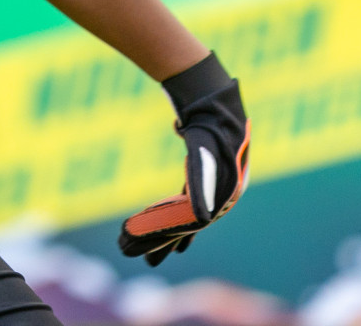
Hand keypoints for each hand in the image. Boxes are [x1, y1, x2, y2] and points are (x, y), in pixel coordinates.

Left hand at [119, 53, 249, 266]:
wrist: (215, 101)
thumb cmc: (209, 126)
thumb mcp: (202, 153)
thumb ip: (200, 184)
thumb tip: (200, 219)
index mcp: (222, 195)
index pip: (190, 224)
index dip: (166, 237)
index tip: (145, 250)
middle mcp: (220, 197)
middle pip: (186, 225)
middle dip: (162, 242)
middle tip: (138, 259)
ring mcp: (213, 189)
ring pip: (185, 219)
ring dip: (167, 236)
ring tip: (148, 255)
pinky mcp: (204, 179)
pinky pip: (188, 205)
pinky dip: (175, 218)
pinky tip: (170, 233)